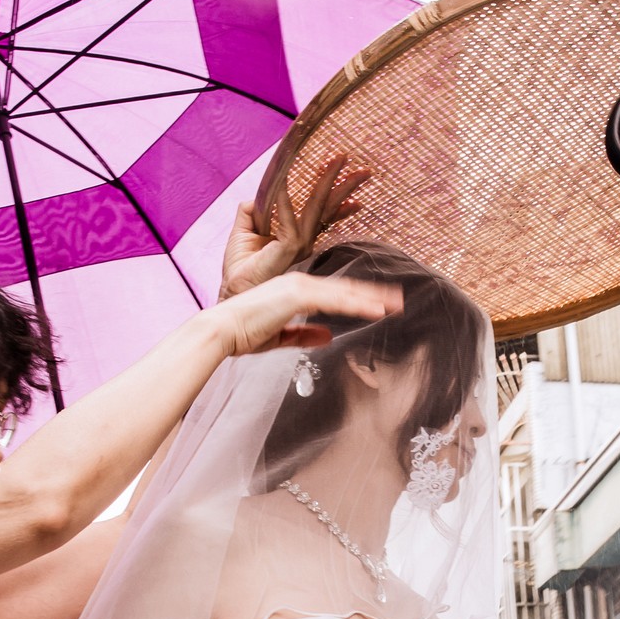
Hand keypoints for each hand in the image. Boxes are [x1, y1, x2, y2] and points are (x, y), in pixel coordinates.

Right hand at [206, 269, 401, 357]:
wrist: (222, 330)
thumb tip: (329, 336)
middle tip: (398, 300)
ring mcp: (298, 286)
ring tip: (395, 305)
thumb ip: (304, 335)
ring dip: (371, 298)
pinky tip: (375, 310)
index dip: (358, 296)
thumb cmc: (244, 333)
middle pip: (344, 287)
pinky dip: (355, 304)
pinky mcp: (296, 295)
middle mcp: (298, 282)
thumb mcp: (280, 337)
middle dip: (373, 294)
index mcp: (294, 289)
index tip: (380, 303)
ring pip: (343, 292)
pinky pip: (333, 300)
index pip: (334, 292)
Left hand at [221, 154, 370, 299]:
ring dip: (326, 183)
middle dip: (344, 184)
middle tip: (356, 164)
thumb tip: (258, 195)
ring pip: (317, 208)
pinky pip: (289, 220)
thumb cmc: (242, 267)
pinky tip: (284, 183)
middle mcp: (304, 240)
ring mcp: (299, 244)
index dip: (334, 191)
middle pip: (328, 206)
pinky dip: (285, 202)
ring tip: (335, 162)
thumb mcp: (245, 229)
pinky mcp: (289, 248)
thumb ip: (252, 209)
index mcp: (298, 235)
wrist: (234, 289)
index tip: (343, 171)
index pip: (322, 210)